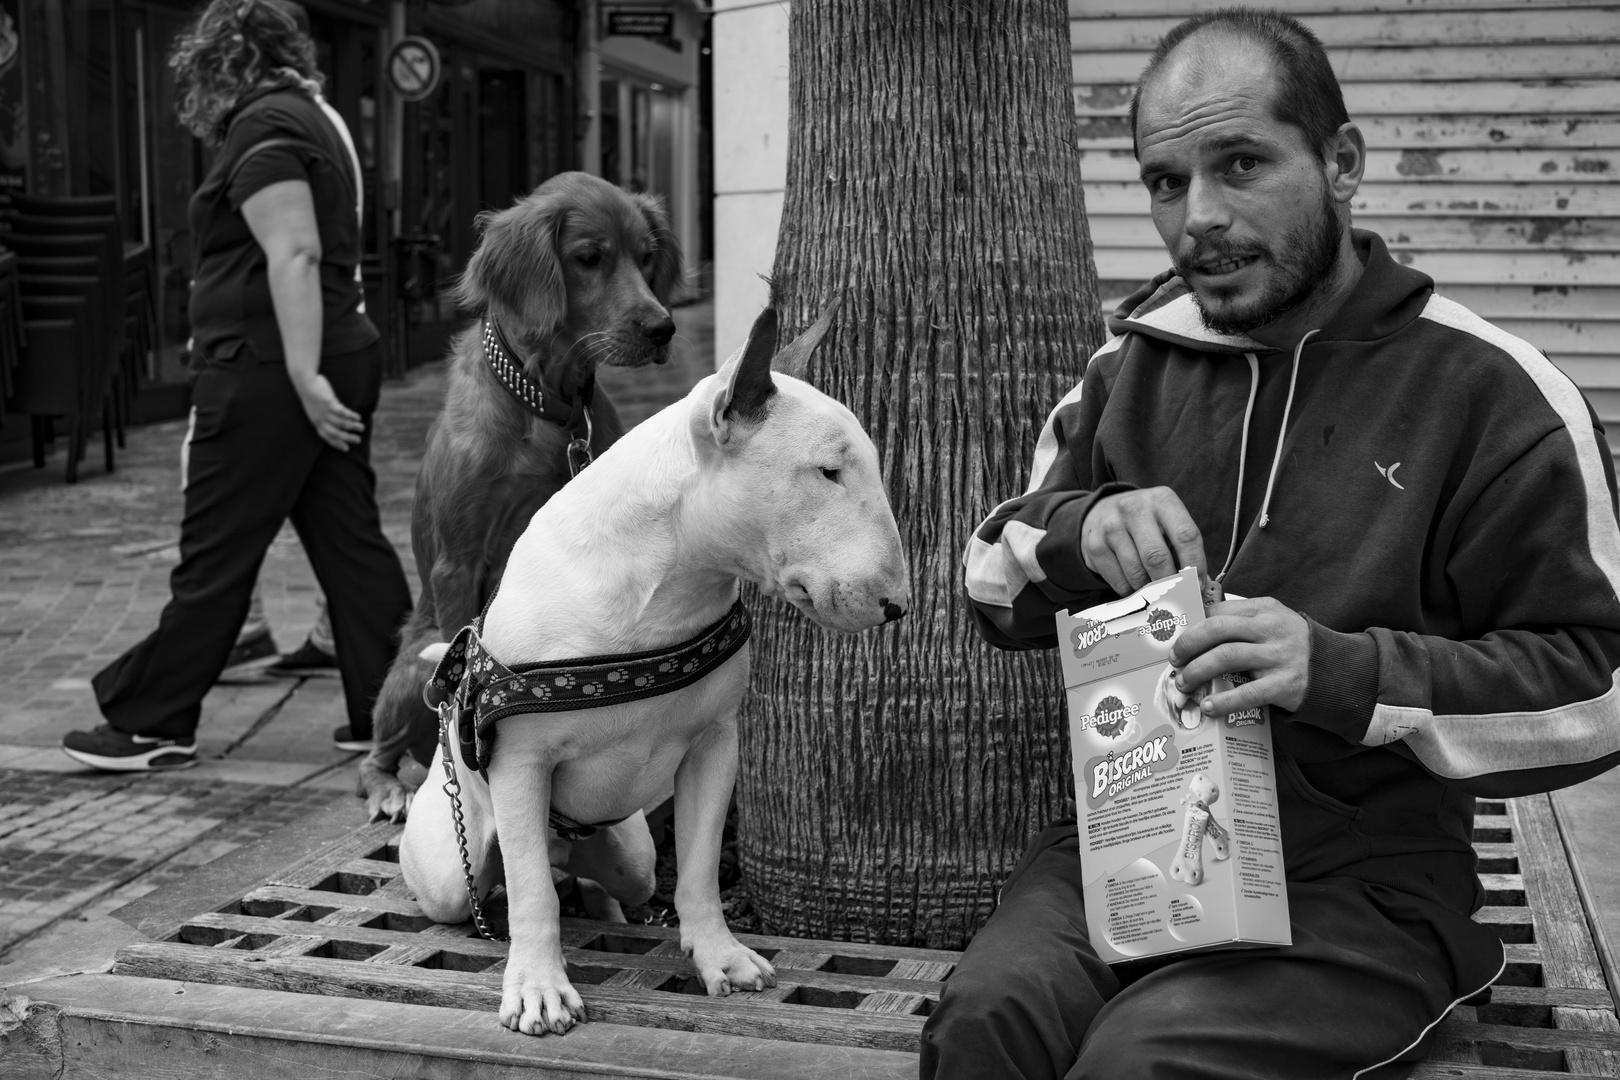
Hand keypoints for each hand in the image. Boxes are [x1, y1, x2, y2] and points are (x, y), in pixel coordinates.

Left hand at [293, 374, 364, 450]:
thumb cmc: (311, 394)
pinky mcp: (329, 404)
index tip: (346, 449)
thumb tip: (338, 421)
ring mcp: (324, 412)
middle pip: (335, 433)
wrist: (305, 383)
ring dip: (353, 427)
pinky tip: (358, 417)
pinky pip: (343, 413)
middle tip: (358, 440)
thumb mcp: (315, 409)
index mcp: (316, 422)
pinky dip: (351, 416)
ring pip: (341, 423)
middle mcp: (320, 419)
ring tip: (362, 427)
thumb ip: (325, 416)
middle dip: (347, 438)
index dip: (336, 443)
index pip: (326, 436)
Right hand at [1080, 486, 1205, 593]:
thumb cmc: (1145, 522)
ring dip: (1148, 589)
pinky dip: (1130, 590)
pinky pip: (1118, 580)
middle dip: (1169, 582)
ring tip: (1154, 589)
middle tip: (1176, 595)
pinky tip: (1133, 584)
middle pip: (1157, 558)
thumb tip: (1199, 585)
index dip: (1195, 564)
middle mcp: (1134, 508)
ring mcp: (1111, 526)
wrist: (1101, 512)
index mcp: (1162, 500)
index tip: (1197, 585)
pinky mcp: (1095, 545)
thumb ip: (1183, 548)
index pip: (1186, 535)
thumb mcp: (1166, 522)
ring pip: (1136, 573)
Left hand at [1168, 597, 1309, 715]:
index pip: (1219, 610)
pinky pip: (1248, 693)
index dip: (1192, 625)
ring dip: (1197, 671)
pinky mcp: (1285, 684)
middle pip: (1217, 630)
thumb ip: (1240, 622)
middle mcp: (1270, 629)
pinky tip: (1207, 707)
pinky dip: (1223, 701)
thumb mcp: (1270, 621)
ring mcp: (1278, 656)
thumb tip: (1192, 631)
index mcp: (1264, 609)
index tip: (1174, 639)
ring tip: (1183, 683)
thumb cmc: (1289, 644)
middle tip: (1174, 660)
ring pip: (1227, 657)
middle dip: (1188, 645)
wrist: (1334, 668)